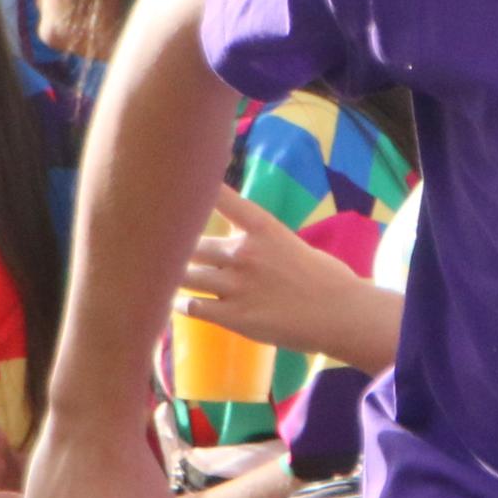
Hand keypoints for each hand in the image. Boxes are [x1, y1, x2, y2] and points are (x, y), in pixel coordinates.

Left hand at [182, 185, 400, 368]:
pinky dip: (181, 305)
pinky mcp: (234, 316)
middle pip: (189, 243)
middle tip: (158, 246)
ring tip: (162, 277)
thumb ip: (257, 238)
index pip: (221, 197)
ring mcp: (236, 285)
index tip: (174, 181)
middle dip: (173, 247)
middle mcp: (244, 252)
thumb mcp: (289, 243)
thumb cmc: (324, 277)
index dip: (195, 188)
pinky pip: (192, 307)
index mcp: (262, 228)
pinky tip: (178, 304)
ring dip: (173, 277)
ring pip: (184, 276)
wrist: (340, 314)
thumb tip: (234, 239)